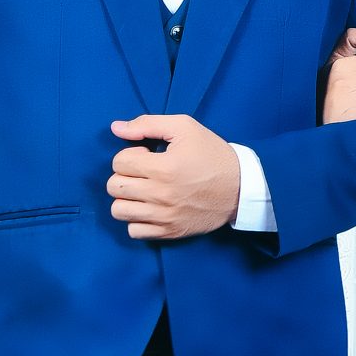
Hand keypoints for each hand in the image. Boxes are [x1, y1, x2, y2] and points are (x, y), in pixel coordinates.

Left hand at [108, 113, 242, 239]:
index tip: (148, 156)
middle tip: (144, 173)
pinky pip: (133, 231)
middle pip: (114, 186)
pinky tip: (149, 208)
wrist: (241, 187)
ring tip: (143, 191)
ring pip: (118, 211)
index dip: (130, 155)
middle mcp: (160, 195)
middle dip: (124, 175)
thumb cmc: (213, 154)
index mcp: (163, 167)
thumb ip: (147, 123)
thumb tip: (116, 128)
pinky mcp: (170, 232)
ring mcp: (164, 217)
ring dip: (126, 198)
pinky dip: (136, 220)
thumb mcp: (185, 127)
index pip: (119, 162)